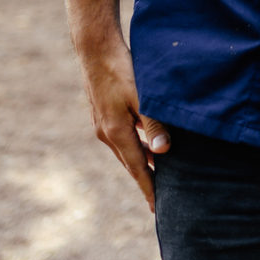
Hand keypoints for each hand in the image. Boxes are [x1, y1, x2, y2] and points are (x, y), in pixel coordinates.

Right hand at [78, 34, 169, 211]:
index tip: (159, 209)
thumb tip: (164, 151)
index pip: (138, 169)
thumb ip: (153, 122)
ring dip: (142, 164)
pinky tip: (147, 146)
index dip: (150, 189)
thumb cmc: (121, 70)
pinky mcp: (103, 116)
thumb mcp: (141, 96)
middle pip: (131, 164)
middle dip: (146, 181)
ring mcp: (103, 125)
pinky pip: (122, 140)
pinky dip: (135, 148)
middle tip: (162, 200)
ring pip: (127, 152)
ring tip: (159, 176)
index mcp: (116, 133)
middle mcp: (107, 134)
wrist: (95, 50)